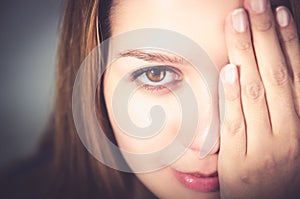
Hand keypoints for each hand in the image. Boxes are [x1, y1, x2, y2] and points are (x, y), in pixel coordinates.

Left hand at [218, 0, 299, 197]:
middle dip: (264, 35)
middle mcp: (289, 129)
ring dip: (246, 53)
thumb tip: (264, 64)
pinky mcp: (241, 158)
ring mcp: (266, 144)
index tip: (278, 11)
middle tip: (253, 3)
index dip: (288, 39)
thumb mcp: (286, 132)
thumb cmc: (275, 166)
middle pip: (275, 73)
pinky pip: (236, 122)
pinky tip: (228, 68)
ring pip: (255, 91)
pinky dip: (232, 94)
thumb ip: (280, 102)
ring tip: (237, 21)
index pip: (294, 71)